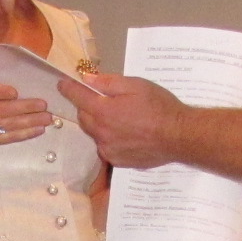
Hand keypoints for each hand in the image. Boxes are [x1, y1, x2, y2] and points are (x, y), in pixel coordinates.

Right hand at [0, 82, 50, 155]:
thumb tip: (17, 79)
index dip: (2, 92)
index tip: (16, 91)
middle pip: (4, 111)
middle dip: (26, 107)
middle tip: (44, 104)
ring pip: (11, 125)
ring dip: (32, 122)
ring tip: (48, 118)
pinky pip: (10, 138)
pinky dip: (26, 134)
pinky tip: (39, 129)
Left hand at [65, 73, 185, 168]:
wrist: (179, 136)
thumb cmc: (159, 107)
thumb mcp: (135, 85)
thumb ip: (107, 82)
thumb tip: (87, 79)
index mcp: (103, 111)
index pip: (77, 97)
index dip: (68, 88)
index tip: (63, 84)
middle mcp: (101, 132)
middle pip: (84, 117)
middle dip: (87, 107)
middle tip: (101, 100)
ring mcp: (108, 149)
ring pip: (95, 134)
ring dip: (99, 124)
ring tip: (119, 119)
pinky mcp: (118, 161)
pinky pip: (106, 147)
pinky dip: (109, 139)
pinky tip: (126, 134)